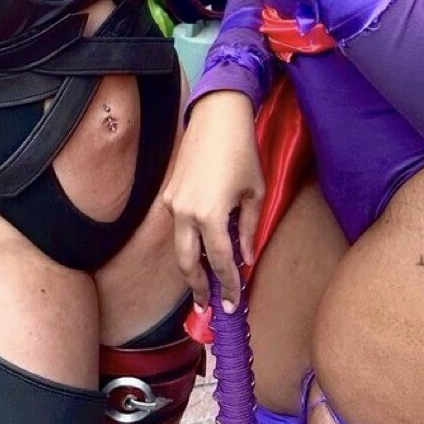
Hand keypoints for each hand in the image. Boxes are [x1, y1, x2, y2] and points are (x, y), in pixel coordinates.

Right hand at [162, 90, 262, 312]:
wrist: (217, 116)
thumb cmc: (242, 151)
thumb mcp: (254, 193)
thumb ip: (249, 229)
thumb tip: (246, 258)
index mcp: (210, 215)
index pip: (220, 261)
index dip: (229, 285)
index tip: (234, 304)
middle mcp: (185, 213)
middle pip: (187, 263)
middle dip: (198, 288)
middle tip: (209, 308)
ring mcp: (173, 203)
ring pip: (179, 246)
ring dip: (191, 267)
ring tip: (204, 286)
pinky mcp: (169, 193)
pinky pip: (178, 227)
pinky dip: (188, 243)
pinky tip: (200, 251)